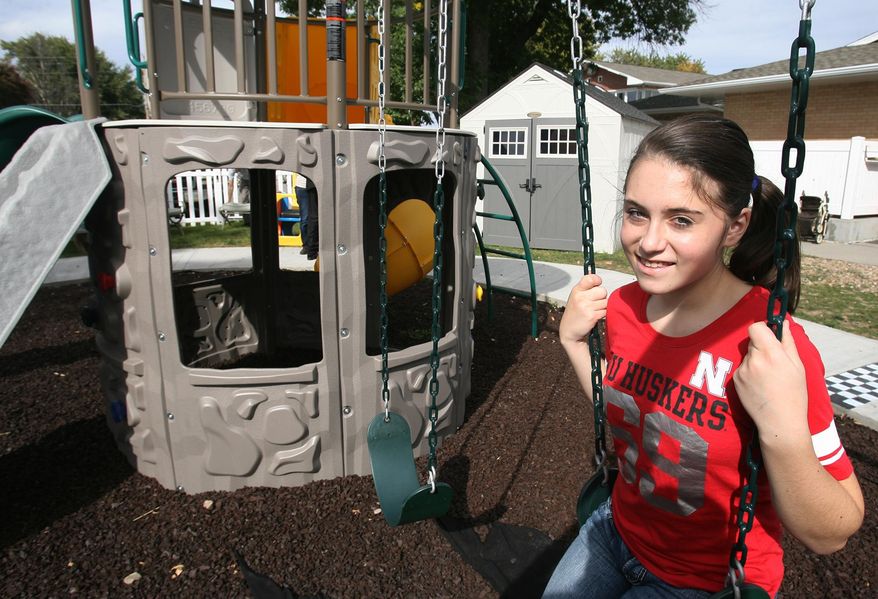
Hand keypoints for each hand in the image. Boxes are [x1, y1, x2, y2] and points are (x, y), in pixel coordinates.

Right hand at [559, 274, 607, 346]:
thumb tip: (593, 274)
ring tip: (594, 310)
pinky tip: (595, 316)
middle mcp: (580, 297)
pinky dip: (603, 314)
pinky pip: (605, 311)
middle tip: (594, 302)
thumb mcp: (575, 297)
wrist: (568, 331)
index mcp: (576, 290)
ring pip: (606, 302)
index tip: (597, 284)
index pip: (590, 278)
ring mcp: (586, 307)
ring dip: (603, 307)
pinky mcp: (592, 316)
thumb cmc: (574, 313)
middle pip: (602, 291)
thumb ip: (585, 287)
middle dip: (602, 297)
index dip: (597, 280)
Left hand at [733, 320, 808, 437]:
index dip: (763, 329)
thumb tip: (785, 324)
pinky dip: (750, 373)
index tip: (770, 335)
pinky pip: (743, 369)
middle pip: (753, 342)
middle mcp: (753, 360)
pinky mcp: (735, 380)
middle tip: (775, 363)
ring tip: (769, 379)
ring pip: (748, 356)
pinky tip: (760, 386)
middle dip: (762, 347)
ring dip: (756, 361)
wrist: (780, 422)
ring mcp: (742, 371)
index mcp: (771, 354)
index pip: (755, 327)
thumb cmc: (794, 394)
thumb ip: (788, 342)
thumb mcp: (798, 366)